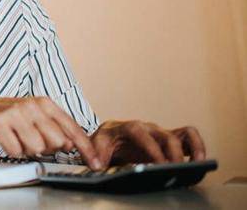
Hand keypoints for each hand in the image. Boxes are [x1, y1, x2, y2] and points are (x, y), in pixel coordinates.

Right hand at [0, 96, 100, 168]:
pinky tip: (7, 139)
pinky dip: (12, 150)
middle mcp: (31, 105)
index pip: (72, 128)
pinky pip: (15, 150)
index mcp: (45, 103)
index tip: (95, 162)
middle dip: (46, 148)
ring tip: (18, 138)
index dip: (85, 148)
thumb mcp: (37, 117)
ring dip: (27, 149)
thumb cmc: (11, 116)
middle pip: (56, 142)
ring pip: (36, 148)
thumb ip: (57, 129)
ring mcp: (14, 113)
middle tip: (32, 139)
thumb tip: (72, 144)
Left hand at [91, 120, 205, 167]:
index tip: (158, 163)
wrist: (111, 136)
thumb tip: (98, 165)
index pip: (140, 133)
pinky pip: (188, 137)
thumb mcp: (98, 144)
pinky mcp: (170, 139)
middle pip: (165, 136)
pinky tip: (199, 161)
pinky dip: (197, 146)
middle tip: (175, 170)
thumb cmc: (106, 140)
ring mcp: (161, 133)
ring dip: (192, 147)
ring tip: (197, 164)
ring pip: (182, 134)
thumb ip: (97, 153)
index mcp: (129, 127)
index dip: (151, 148)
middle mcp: (148, 127)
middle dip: (172, 153)